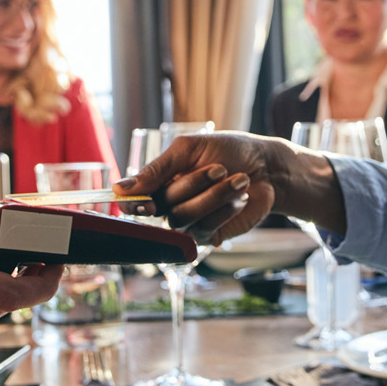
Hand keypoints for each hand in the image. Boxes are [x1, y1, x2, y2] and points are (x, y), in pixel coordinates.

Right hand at [114, 132, 346, 244]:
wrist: (265, 167)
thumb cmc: (227, 151)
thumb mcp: (189, 149)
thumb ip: (156, 169)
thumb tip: (121, 189)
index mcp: (159, 182)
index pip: (133, 201)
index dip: (134, 204)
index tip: (144, 200)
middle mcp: (169, 205)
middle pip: (162, 205)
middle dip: (194, 184)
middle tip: (220, 168)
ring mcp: (188, 223)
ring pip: (183, 218)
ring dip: (213, 196)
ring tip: (238, 179)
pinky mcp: (209, 236)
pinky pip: (204, 228)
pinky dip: (224, 209)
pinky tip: (239, 197)